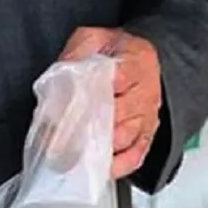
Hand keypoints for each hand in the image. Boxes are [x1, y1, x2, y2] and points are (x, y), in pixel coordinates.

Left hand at [59, 27, 160, 179]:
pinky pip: (135, 156)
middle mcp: (144, 94)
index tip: (63, 110)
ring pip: (124, 139)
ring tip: (73, 157)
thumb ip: (78, 52)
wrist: (146, 63)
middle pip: (117, 116)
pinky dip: (117, 166)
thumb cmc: (118, 53)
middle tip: (60, 141)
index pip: (113, 82)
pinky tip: (100, 169)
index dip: (87, 97)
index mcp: (134, 64)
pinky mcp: (146, 137)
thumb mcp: (94, 38)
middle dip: (87, 128)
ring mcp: (146, 119)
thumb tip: (61, 76)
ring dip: (99, 149)